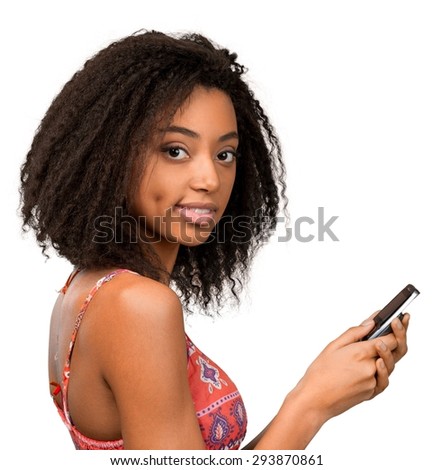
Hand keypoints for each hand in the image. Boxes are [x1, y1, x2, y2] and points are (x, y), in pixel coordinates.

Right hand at [293, 314, 409, 422]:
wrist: (315, 400)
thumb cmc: (319, 373)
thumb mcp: (333, 346)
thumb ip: (354, 333)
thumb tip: (370, 323)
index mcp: (360, 353)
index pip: (389, 339)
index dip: (395, 329)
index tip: (395, 322)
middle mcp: (370, 368)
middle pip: (393, 352)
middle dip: (394, 340)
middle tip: (392, 331)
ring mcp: (373, 382)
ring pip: (388, 365)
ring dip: (384, 355)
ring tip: (374, 348)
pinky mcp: (372, 392)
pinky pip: (383, 379)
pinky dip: (380, 370)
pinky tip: (372, 364)